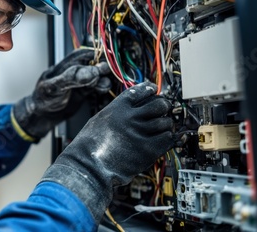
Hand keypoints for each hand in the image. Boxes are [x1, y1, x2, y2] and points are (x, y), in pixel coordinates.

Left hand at [12, 49, 110, 139]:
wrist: (42, 115)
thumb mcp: (54, 87)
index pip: (85, 55)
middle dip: (104, 69)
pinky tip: (104, 91)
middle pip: (95, 64)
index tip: (107, 62)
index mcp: (67, 64)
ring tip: (104, 86)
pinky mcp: (85, 91)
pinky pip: (97, 87)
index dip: (97, 57)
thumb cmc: (43, 98)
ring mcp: (81, 81)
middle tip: (110, 74)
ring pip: (98, 76)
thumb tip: (92, 72)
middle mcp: (76, 70)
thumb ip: (71, 78)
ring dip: (104, 80)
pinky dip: (103, 88)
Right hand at [40, 82, 174, 222]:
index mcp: (118, 108)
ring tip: (161, 128)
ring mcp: (140, 133)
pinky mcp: (148, 150)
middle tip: (163, 110)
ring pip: (166, 122)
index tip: (154, 91)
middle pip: (158, 104)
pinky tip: (163, 139)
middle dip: (163, 106)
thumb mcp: (100, 119)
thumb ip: (118, 111)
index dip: (150, 89)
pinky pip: (167, 139)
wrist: (89, 166)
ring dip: (166, 125)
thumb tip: (134, 106)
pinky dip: (168, 138)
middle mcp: (131, 118)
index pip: (141, 91)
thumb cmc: (90, 145)